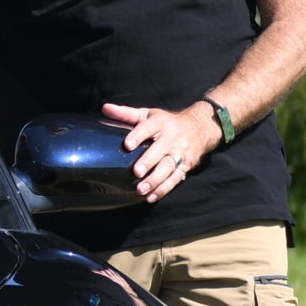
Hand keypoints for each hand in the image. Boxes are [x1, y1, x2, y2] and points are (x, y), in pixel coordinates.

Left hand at [102, 101, 220, 202]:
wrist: (200, 127)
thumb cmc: (167, 122)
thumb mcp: (148, 114)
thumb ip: (127, 114)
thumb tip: (105, 108)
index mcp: (160, 123)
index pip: (148, 128)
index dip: (138, 135)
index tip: (127, 145)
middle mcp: (172, 138)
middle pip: (160, 150)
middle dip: (149, 161)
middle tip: (136, 172)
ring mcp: (180, 152)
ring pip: (168, 167)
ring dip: (155, 180)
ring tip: (140, 189)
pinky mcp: (186, 165)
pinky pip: (175, 179)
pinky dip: (163, 189)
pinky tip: (151, 197)